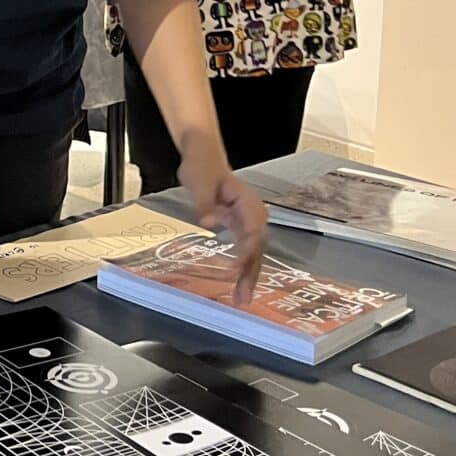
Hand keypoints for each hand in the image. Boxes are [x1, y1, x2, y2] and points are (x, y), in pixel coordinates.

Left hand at [177, 144, 266, 302]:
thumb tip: (208, 223)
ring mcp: (249, 221)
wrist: (203, 156)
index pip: (252, 232)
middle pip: (256, 248)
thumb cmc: (202, 167)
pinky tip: (238, 283)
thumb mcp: (198, 182)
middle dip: (251, 273)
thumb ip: (204, 203)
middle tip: (243, 298)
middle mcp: (253, 214)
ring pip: (253, 253)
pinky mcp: (240, 226)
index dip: (247, 251)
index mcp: (247, 203)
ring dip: (249, 275)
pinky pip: (245, 250)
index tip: (238, 269)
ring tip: (241, 299)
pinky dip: (243, 267)